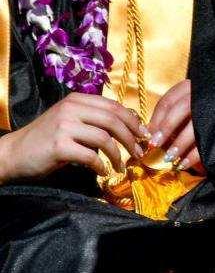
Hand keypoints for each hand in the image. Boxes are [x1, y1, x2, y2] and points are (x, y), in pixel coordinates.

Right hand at [0, 93, 148, 182]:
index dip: (134, 121)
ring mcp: (64, 126)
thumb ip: (94, 119)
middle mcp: (71, 109)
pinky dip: (101, 165)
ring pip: (104, 138)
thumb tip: (129, 127)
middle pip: (113, 120)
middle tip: (139, 151)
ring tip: (122, 166)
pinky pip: (90, 156)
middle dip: (131, 137)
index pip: (114, 107)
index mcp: (77, 100)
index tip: (144, 134)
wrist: (12, 154)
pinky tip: (103, 172)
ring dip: (118, 154)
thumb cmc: (45, 139)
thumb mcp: (70, 121)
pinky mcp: (58, 146)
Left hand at [146, 78, 203, 173]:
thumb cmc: (196, 111)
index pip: (168, 101)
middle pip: (182, 107)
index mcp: (189, 88)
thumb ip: (166, 116)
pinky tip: (184, 164)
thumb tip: (146, 133)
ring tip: (169, 158)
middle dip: (166, 127)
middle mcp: (202, 94)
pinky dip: (194, 154)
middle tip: (154, 145)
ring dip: (180, 143)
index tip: (147, 136)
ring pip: (196, 123)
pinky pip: (208, 140)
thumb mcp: (182, 107)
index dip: (156, 119)